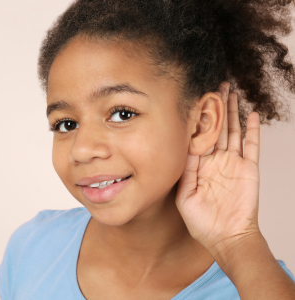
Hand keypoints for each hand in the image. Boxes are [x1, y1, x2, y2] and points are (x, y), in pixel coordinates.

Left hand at [175, 82, 260, 257]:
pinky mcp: (249, 168)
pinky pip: (252, 145)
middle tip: (214, 86)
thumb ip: (185, 172)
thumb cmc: (202, 222)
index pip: (197, 136)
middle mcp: (215, 160)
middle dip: (215, 108)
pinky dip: (253, 130)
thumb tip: (184, 149)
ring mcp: (233, 162)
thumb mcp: (185, 196)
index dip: (197, 119)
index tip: (194, 100)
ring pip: (233, 131)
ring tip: (230, 92)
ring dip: (232, 112)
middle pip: (216, 128)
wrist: (226, 237)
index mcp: (199, 166)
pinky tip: (250, 114)